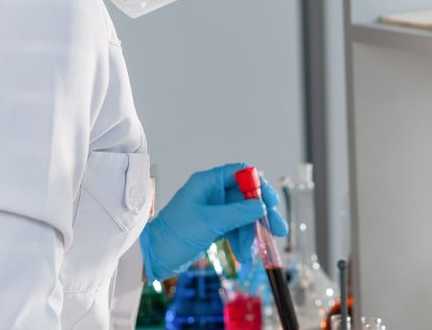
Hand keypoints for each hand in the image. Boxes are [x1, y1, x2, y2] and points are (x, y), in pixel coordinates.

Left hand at [140, 163, 287, 281]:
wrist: (154, 256)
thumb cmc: (174, 234)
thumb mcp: (208, 223)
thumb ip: (237, 213)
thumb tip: (261, 206)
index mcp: (208, 182)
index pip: (241, 173)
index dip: (259, 185)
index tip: (271, 202)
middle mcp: (213, 193)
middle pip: (246, 197)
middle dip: (261, 214)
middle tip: (277, 230)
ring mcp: (214, 210)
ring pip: (243, 216)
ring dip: (250, 234)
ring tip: (249, 254)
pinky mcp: (214, 225)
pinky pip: (235, 228)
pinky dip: (241, 240)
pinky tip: (244, 255)